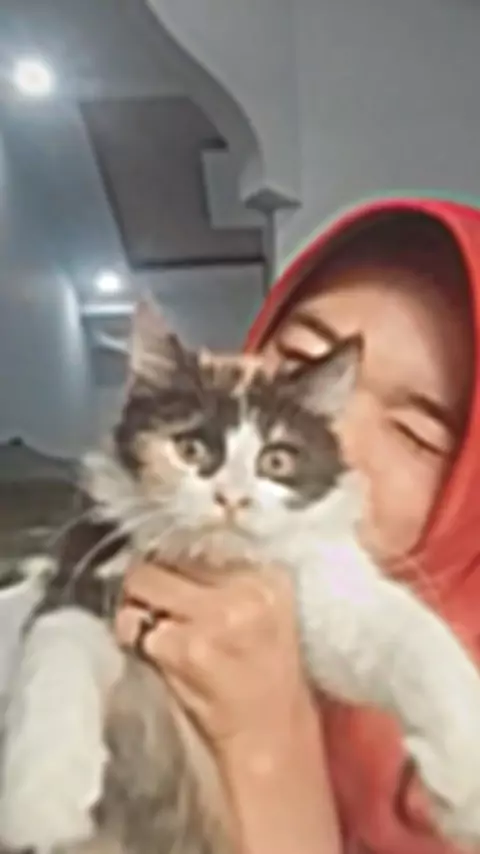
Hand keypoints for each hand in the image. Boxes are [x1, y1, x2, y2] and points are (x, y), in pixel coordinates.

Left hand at [116, 561, 340, 853]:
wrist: (273, 737)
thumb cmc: (269, 676)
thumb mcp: (268, 610)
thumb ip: (231, 574)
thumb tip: (175, 544)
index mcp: (268, 575)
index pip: (201, 535)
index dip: (175, 552)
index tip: (168, 564)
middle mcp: (244, 590)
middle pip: (166, 557)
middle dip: (149, 578)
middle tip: (152, 599)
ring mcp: (213, 618)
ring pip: (142, 585)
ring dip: (137, 608)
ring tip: (155, 629)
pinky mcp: (185, 650)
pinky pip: (136, 629)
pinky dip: (136, 641)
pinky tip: (158, 656)